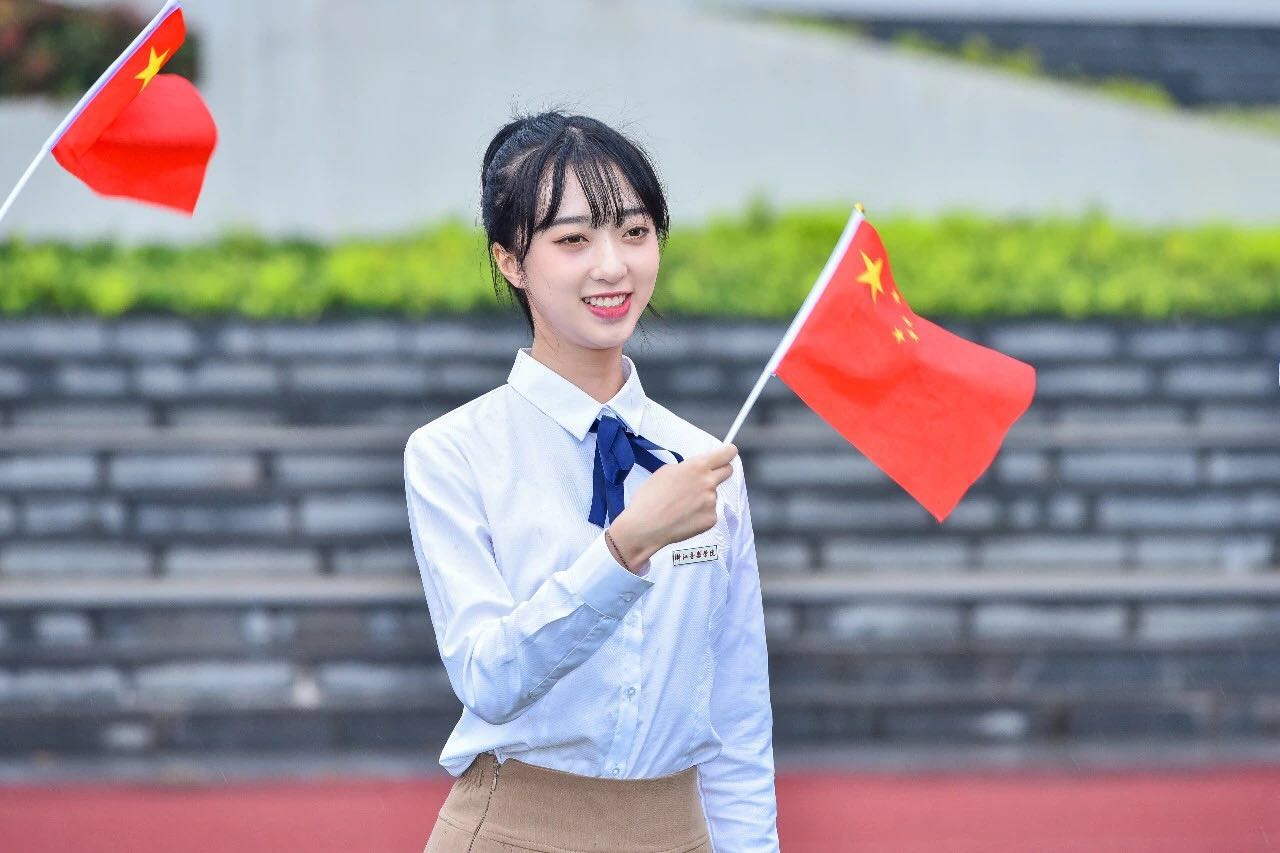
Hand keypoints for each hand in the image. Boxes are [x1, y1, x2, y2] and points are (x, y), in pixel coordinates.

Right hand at [607, 443, 737, 570]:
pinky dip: (700, 514)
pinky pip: (710, 512)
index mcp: (697, 466)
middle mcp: (709, 482)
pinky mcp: (711, 519)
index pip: (725, 454)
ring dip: (703, 497)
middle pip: (727, 472)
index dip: (729, 452)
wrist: (645, 526)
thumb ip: (686, 468)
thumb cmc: (650, 497)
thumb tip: (694, 471)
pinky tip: (684, 517)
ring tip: (682, 505)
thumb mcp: (665, 471)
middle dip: (720, 472)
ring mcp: (712, 502)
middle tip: (706, 479)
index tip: (730, 452)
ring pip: (713, 494)